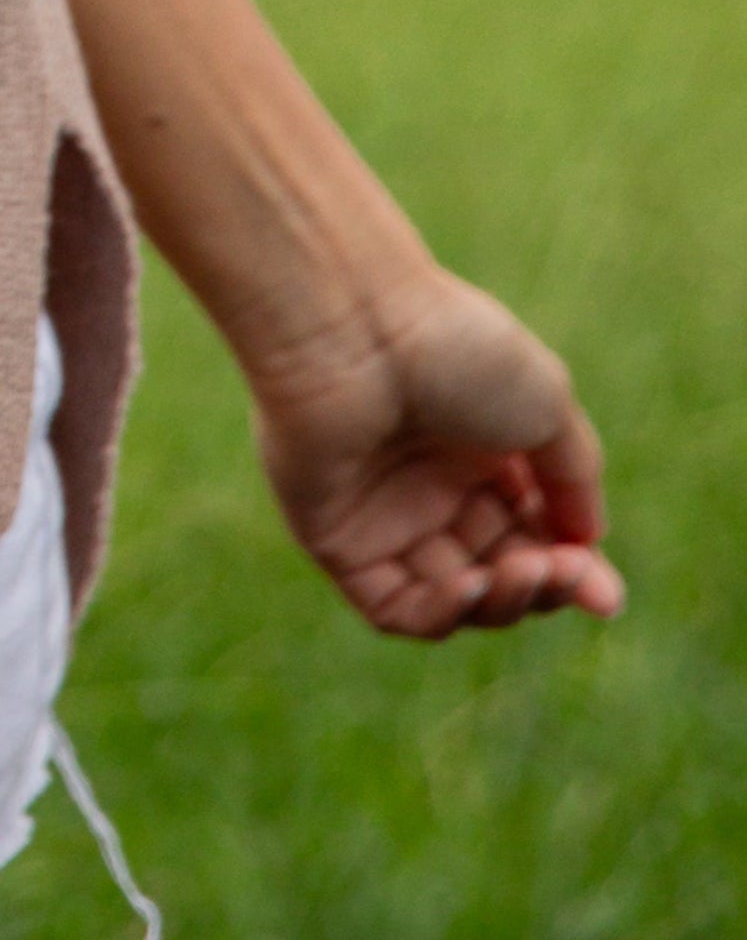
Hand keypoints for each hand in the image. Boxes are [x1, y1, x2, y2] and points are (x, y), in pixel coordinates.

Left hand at [249, 266, 624, 637]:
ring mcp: (380, 513)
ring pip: (453, 596)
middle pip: (498, 568)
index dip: (572, 567)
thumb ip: (574, 478)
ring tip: (523, 571)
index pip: (532, 531)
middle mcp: (428, 482)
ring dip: (500, 601)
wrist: (357, 327)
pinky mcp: (334, 538)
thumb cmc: (454, 351)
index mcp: (476, 445)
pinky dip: (440, 612)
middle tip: (566, 574)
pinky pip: (394, 604)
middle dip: (543, 585)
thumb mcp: (545, 405)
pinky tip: (470, 585)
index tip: (605, 594)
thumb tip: (588, 544)